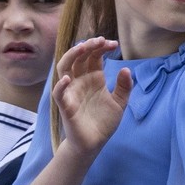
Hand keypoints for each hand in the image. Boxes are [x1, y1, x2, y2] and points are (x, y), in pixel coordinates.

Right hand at [52, 37, 132, 154]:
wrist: (94, 144)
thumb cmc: (104, 122)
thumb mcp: (120, 103)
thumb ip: (124, 87)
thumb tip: (126, 68)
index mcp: (93, 78)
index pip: (94, 56)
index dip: (101, 47)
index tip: (114, 44)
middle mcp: (80, 81)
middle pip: (79, 57)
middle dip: (88, 46)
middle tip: (100, 40)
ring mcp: (71, 91)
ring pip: (64, 67)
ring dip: (72, 56)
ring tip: (83, 47)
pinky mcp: (65, 105)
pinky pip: (59, 93)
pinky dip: (60, 85)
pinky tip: (67, 78)